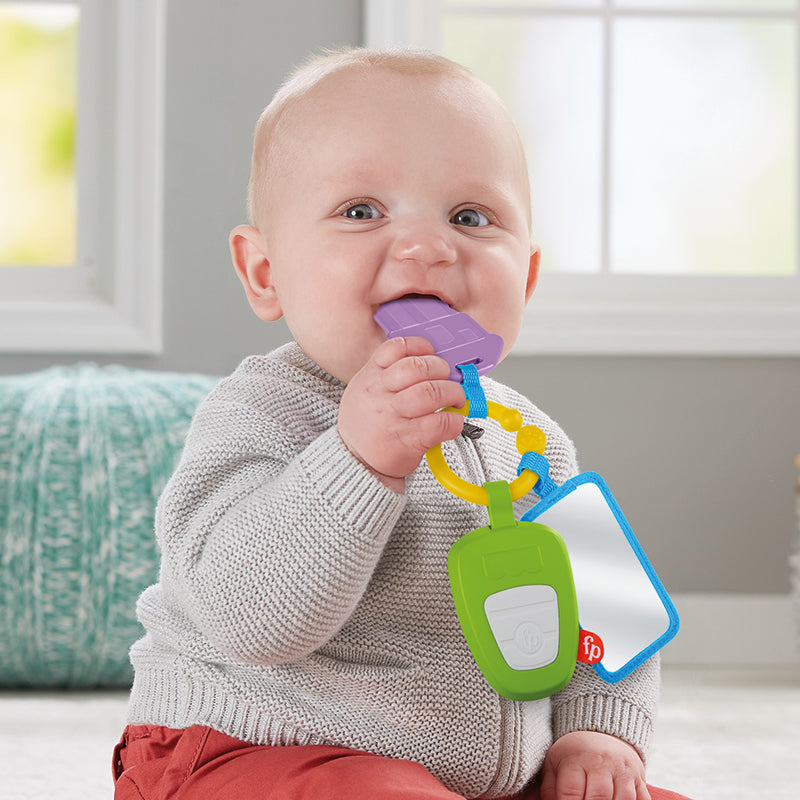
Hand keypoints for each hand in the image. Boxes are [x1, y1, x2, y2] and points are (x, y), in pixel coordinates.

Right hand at [337, 336, 465, 491]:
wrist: (354, 461)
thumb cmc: (366, 425)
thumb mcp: (364, 390)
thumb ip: (388, 374)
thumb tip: (429, 364)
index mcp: (370, 377)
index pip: (396, 348)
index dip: (421, 347)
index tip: (433, 354)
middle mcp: (380, 394)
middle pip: (417, 368)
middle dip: (441, 369)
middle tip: (449, 378)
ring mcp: (393, 417)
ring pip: (431, 392)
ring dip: (452, 393)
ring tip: (456, 398)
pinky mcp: (408, 439)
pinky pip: (439, 423)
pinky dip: (453, 421)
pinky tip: (453, 422)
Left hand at [540, 731, 649, 799]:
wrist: (599, 732)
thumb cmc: (573, 755)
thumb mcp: (554, 764)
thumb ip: (549, 789)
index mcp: (576, 760)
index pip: (570, 792)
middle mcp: (601, 763)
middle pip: (599, 797)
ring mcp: (623, 770)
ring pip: (624, 799)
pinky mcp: (639, 778)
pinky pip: (643, 798)